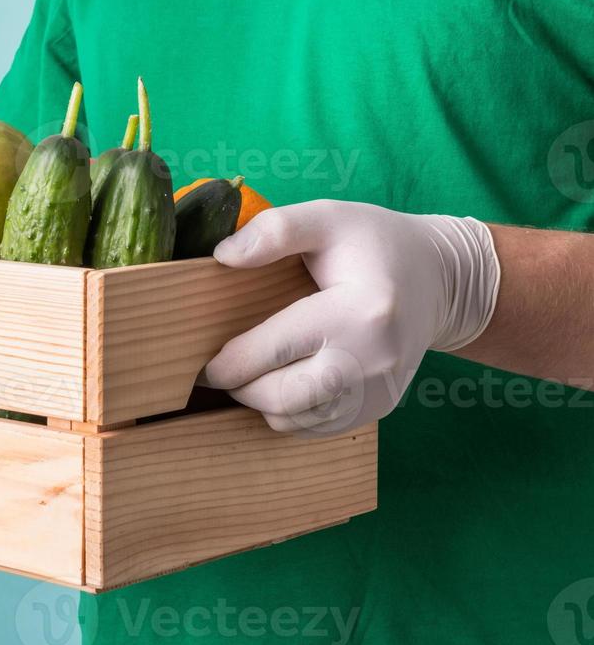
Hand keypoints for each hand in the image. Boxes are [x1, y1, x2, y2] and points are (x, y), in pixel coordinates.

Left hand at [201, 200, 500, 436]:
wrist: (440, 279)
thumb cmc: (374, 242)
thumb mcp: (328, 217)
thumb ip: (276, 230)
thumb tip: (223, 256)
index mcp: (360, 311)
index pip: (275, 349)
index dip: (230, 361)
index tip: (205, 361)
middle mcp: (375, 359)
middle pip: (285, 398)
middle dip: (241, 389)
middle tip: (221, 372)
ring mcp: (381, 389)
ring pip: (298, 420)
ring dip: (263, 403)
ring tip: (250, 375)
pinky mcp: (380, 407)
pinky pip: (318, 426)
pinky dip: (290, 413)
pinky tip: (282, 384)